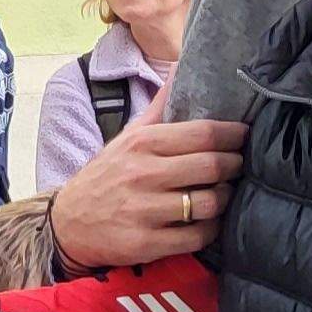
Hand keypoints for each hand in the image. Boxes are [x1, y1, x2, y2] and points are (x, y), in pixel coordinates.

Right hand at [48, 118, 243, 270]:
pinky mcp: (146, 243)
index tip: (243, 135)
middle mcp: (142, 174)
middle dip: (235, 165)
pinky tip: (208, 221)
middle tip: (239, 165)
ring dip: (225, 198)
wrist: (67, 224)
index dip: (232, 134)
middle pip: (211, 166)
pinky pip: (197, 236)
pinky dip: (211, 229)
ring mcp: (143, 210)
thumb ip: (158, 107)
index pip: (202, 133)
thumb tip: (183, 67)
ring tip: (224, 193)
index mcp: (141, 144)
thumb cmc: (106, 177)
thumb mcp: (127, 138)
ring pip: (209, 203)